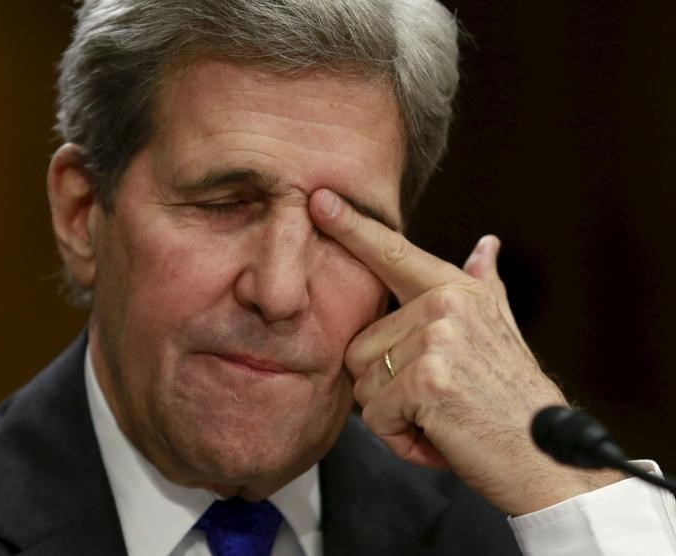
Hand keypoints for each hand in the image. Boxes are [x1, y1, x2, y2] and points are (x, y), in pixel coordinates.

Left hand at [309, 188, 621, 514]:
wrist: (545, 456)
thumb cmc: (512, 398)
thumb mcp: (501, 330)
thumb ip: (483, 285)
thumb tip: (487, 244)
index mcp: (455, 290)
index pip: (392, 253)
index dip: (351, 228)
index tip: (318, 200)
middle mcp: (446, 305)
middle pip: (359, 347)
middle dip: (387, 387)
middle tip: (437, 400)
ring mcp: (438, 339)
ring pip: (363, 383)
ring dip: (394, 414)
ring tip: (441, 416)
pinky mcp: (429, 379)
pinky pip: (376, 415)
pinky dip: (400, 438)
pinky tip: (439, 435)